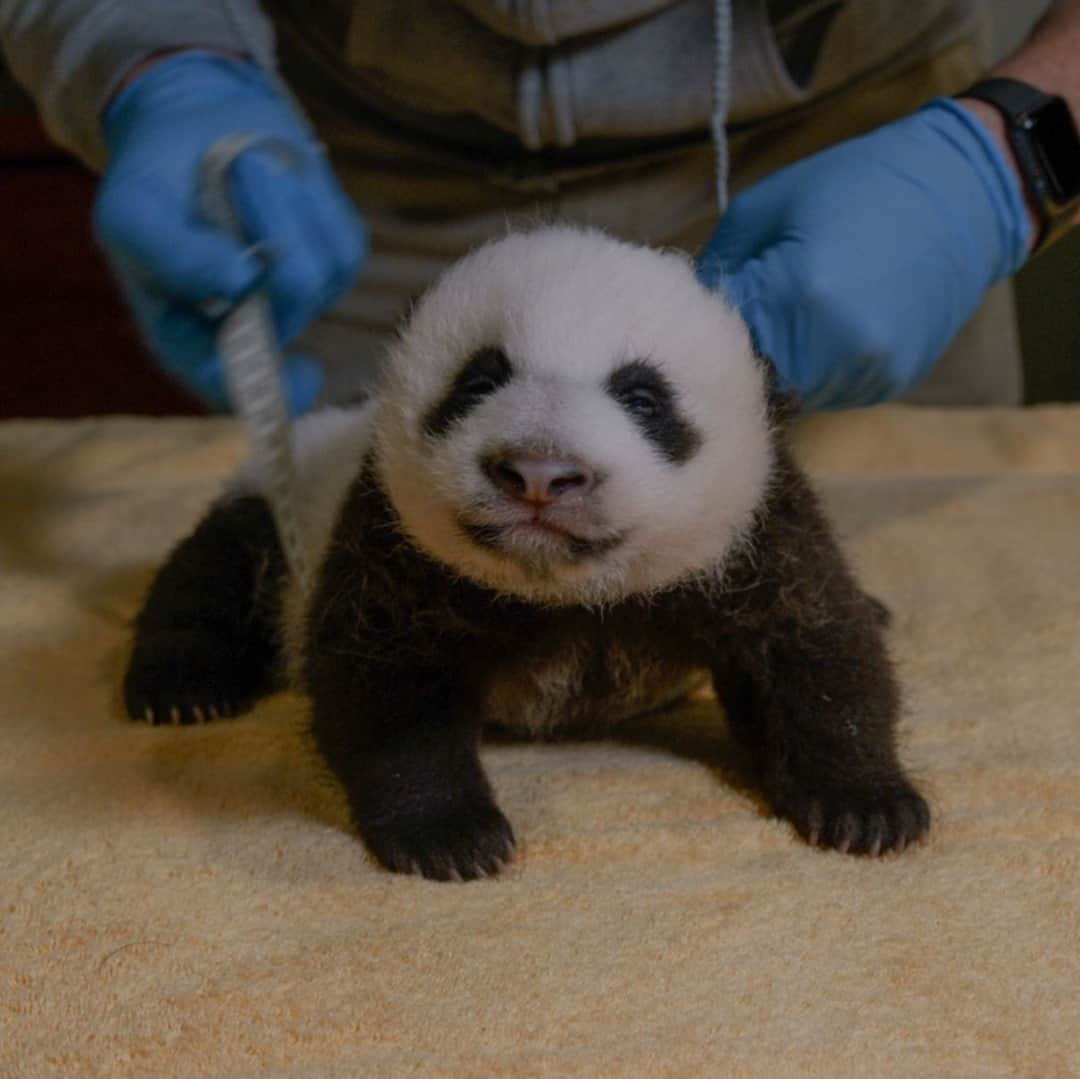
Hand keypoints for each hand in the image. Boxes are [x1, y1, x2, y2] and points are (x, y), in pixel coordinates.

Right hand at [94, 52, 365, 411]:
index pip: (231, 386)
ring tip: (245, 171)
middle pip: (290, 306)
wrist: (194, 128)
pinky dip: (312, 199)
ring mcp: (298, 304)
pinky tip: (278, 181)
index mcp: (189, 340)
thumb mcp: (133, 214)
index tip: (297, 369)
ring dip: (283, 205)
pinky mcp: (334, 267)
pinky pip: (342, 243)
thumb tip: (240, 282)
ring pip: (318, 270)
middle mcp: (251, 334)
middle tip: (234, 174)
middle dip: (268, 226)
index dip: (265, 387)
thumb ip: (173, 256)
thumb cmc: (153, 184)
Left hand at [697, 100, 1031, 409]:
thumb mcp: (767, 207)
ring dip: (782, 367)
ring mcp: (870, 370)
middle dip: (743, 354)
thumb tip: (691, 312)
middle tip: (746, 321)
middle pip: (756, 379)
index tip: (705, 316)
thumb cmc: (856, 183)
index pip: (723, 343)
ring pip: (794, 394)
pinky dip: (821, 369)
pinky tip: (833, 327)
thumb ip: (719, 266)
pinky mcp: (893, 381)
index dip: (708, 331)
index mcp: (799, 296)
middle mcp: (837, 347)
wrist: (965, 189)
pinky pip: (834, 391)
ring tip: (797, 318)